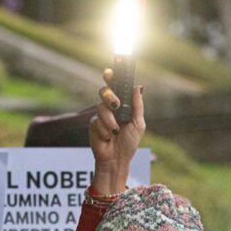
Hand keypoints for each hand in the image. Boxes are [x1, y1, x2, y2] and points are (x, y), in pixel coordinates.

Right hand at [90, 70, 144, 195]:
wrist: (117, 160)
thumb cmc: (129, 143)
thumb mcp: (138, 124)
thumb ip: (137, 105)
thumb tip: (138, 86)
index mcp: (123, 105)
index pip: (117, 86)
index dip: (113, 76)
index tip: (111, 70)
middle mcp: (110, 108)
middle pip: (105, 91)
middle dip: (110, 95)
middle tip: (116, 105)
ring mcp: (100, 116)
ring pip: (101, 107)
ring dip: (110, 120)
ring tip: (115, 131)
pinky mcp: (93, 125)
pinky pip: (97, 121)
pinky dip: (105, 131)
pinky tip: (107, 138)